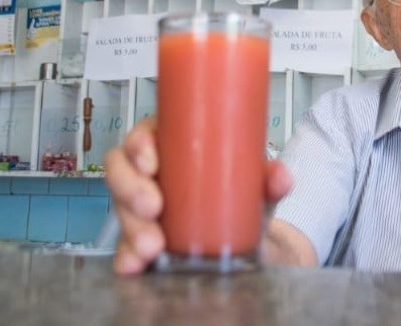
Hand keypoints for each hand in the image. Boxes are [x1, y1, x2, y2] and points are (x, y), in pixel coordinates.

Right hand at [104, 117, 292, 274]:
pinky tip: (135, 264)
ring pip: (119, 210)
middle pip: (120, 170)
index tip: (151, 162)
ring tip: (152, 245)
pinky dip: (127, 257)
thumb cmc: (238, 195)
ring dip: (132, 227)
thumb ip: (269, 179)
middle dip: (131, 189)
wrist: (244, 237)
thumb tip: (281, 176)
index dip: (139, 145)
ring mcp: (139, 209)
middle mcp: (149, 175)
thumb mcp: (254, 184)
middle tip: (154, 207)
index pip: (143, 136)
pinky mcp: (139, 240)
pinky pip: (124, 248)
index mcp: (171, 148)